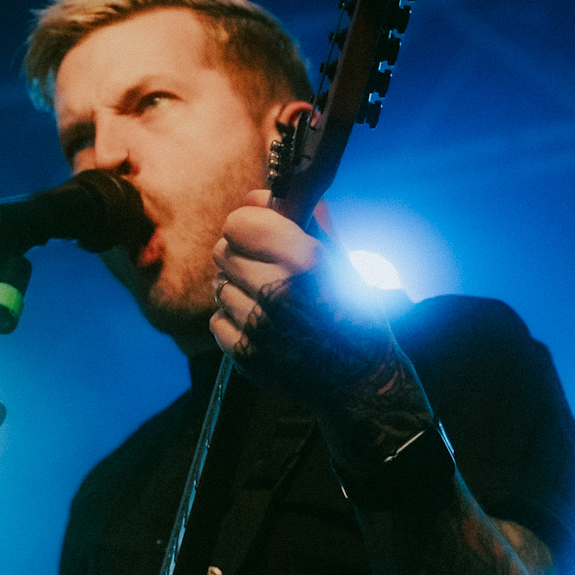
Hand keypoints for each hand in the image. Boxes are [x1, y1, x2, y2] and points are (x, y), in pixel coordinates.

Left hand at [210, 191, 429, 465]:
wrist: (358, 378)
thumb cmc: (350, 310)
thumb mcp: (337, 259)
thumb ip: (297, 222)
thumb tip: (255, 196)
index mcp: (305, 260)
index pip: (239, 222)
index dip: (246, 226)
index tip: (256, 233)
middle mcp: (278, 290)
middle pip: (222, 252)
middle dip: (239, 256)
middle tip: (262, 268)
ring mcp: (259, 325)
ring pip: (219, 287)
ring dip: (236, 290)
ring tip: (268, 301)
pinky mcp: (245, 353)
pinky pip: (217, 320)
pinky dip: (233, 321)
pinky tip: (262, 326)